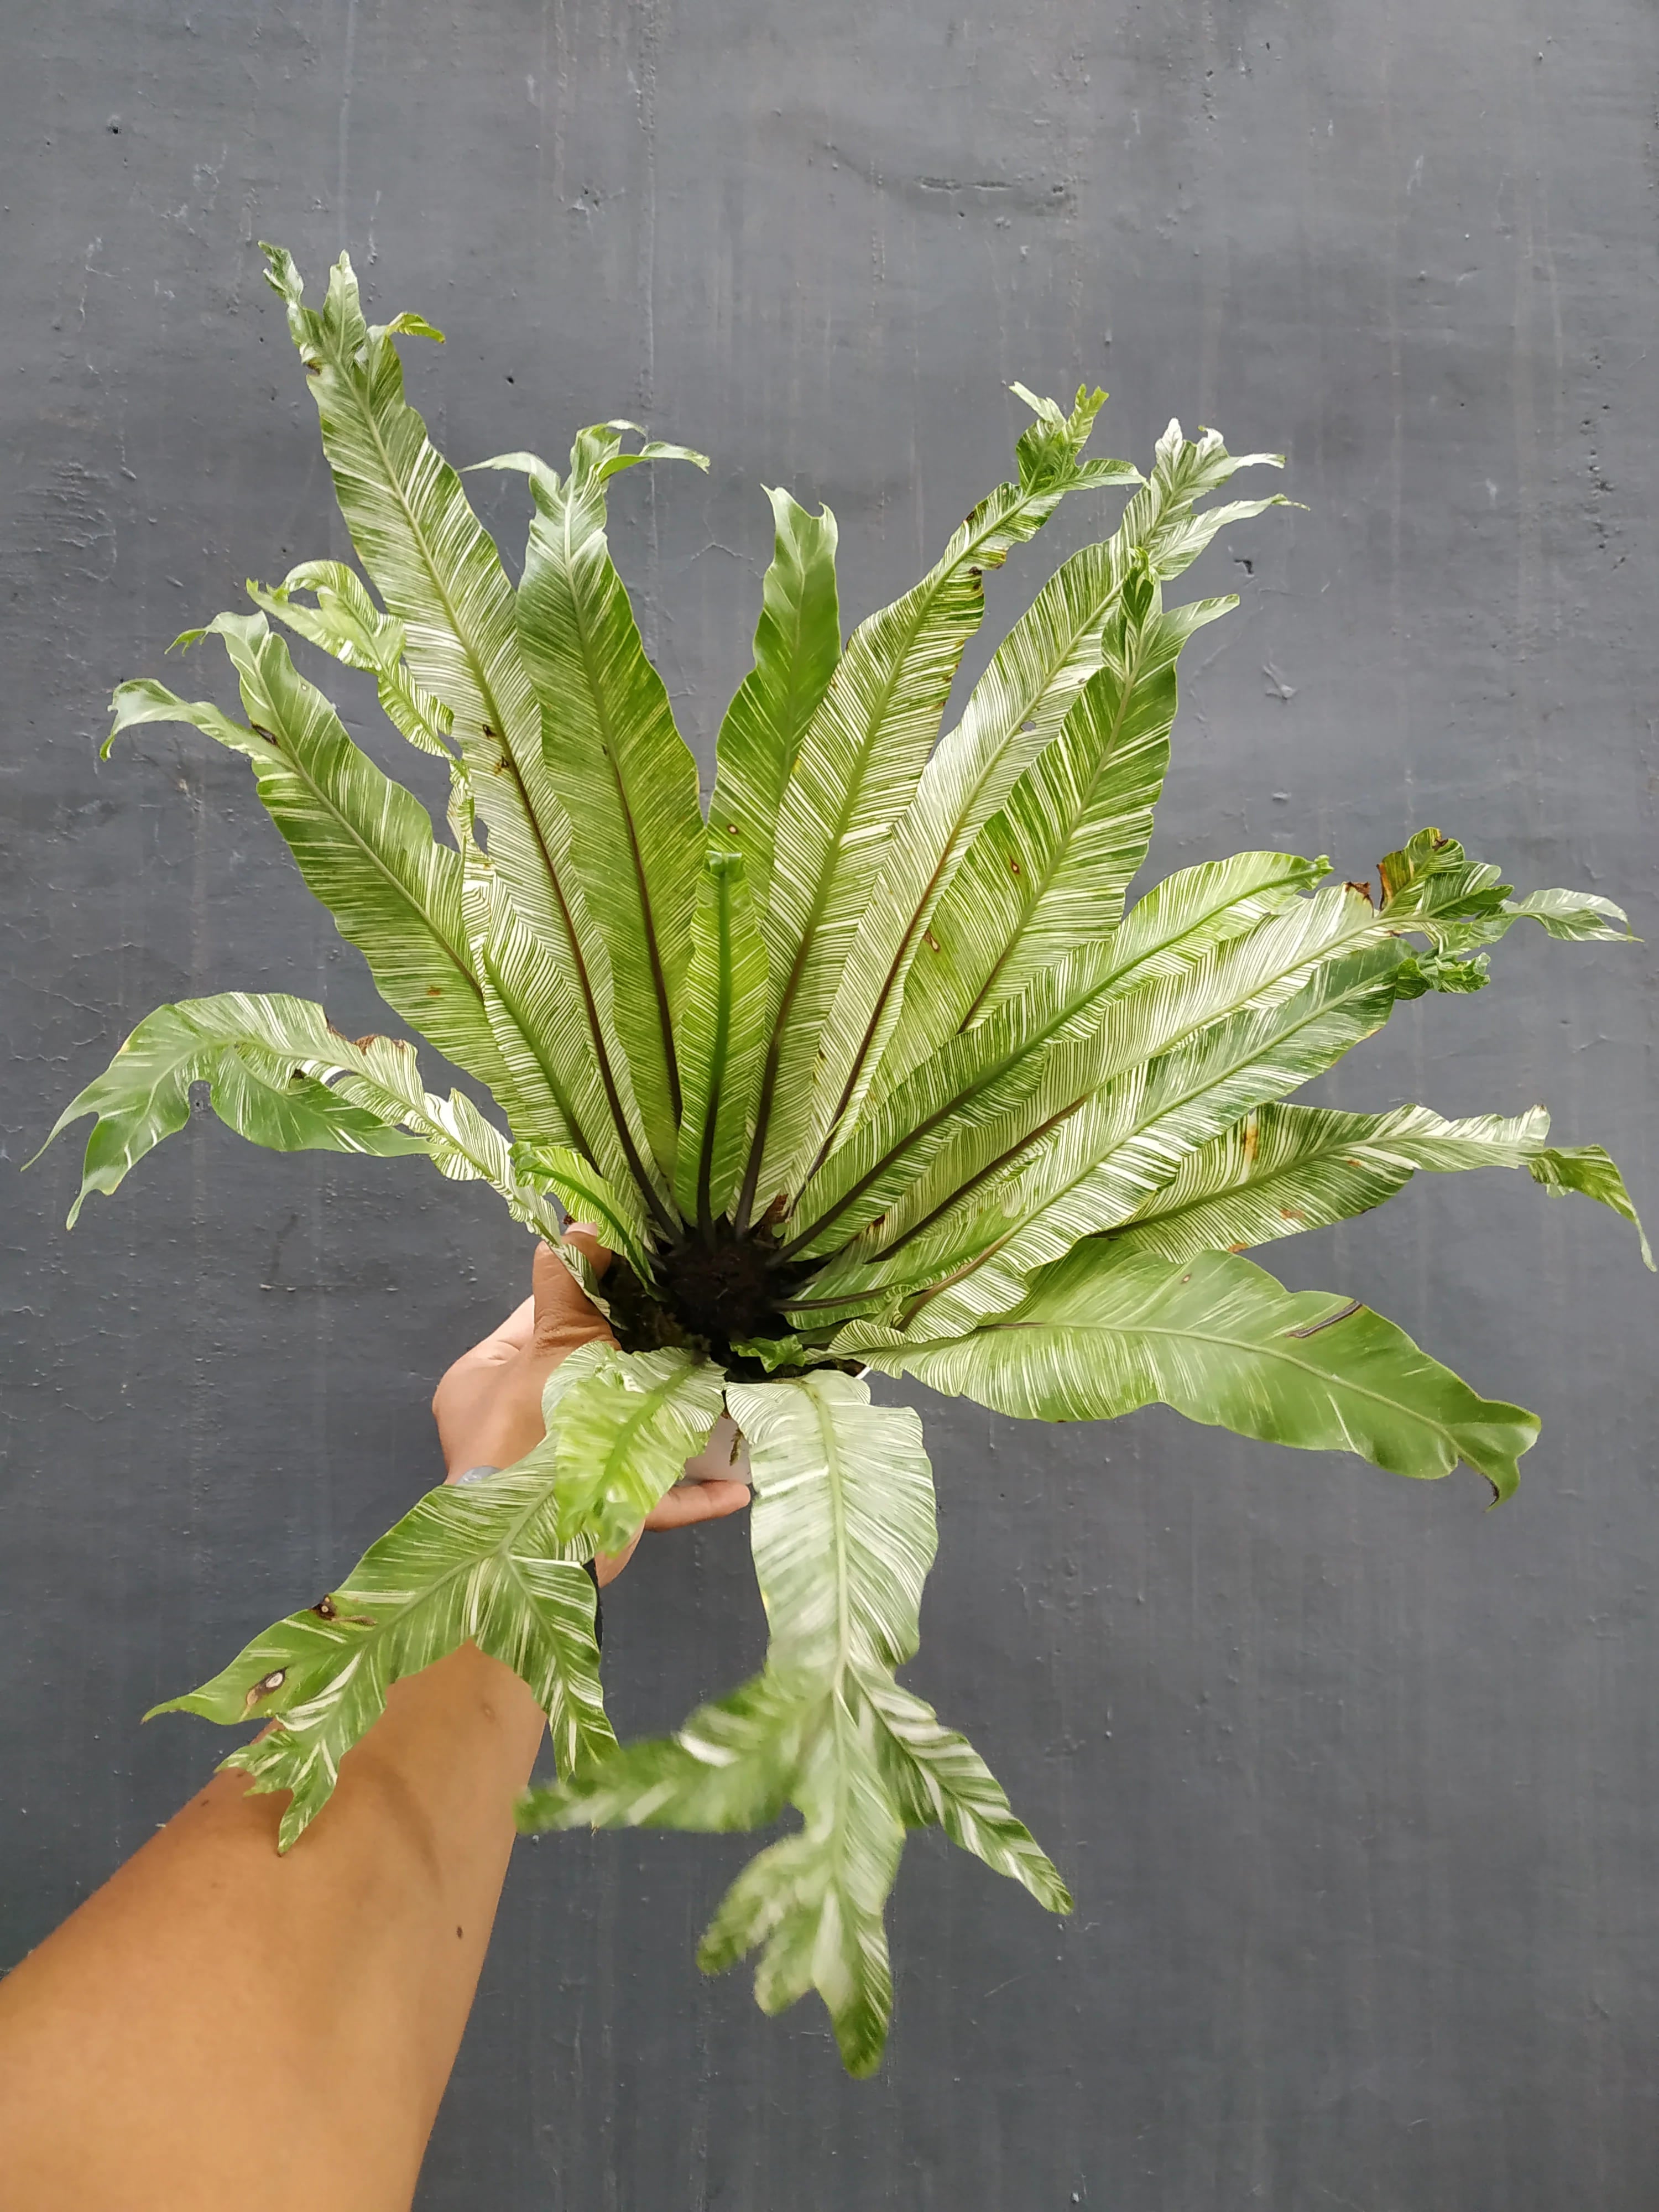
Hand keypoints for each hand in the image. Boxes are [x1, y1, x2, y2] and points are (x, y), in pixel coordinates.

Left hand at [431, 1231, 749, 1584]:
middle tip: (702, 1328)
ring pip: (622, 1435)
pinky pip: (647, 1496)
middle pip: (587, 1374)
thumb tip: (579, 1226)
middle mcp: (515, 1424)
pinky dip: (689, 1492)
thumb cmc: (532, 1433)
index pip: (539, 1316)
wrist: (530, 1556)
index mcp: (488, 1378)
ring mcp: (553, 1475)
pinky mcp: (592, 1518)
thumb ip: (570, 1288)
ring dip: (672, 1423)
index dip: (589, 1292)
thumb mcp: (553, 1348)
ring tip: (730, 1397)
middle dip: (645, 1357)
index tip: (645, 1274)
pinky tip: (737, 1488)